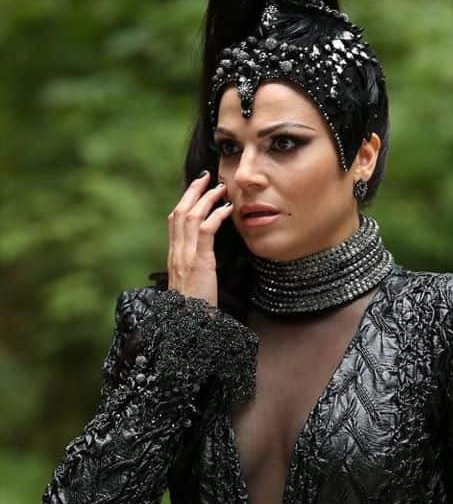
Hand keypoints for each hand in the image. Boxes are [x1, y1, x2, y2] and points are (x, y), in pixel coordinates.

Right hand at [166, 171, 233, 306]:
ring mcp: (185, 256)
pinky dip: (216, 216)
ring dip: (206, 199)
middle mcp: (176, 253)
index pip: (174, 221)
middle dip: (192, 192)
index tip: (195, 190)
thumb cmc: (194, 309)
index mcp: (174, 257)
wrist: (188, 325)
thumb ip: (194, 268)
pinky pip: (206, 231)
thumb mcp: (192, 284)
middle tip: (206, 177)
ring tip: (220, 188)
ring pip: (190, 217)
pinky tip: (226, 209)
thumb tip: (203, 259)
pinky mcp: (199, 262)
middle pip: (179, 212)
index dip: (184, 202)